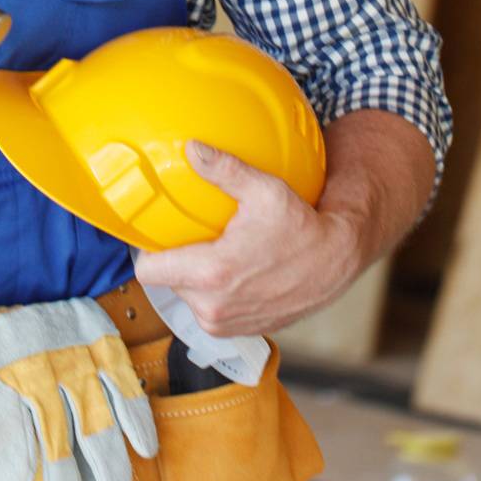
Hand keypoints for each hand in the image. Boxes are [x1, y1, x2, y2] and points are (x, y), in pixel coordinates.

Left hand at [133, 141, 362, 335]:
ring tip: (211, 251)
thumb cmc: (302, 227)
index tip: (152, 233)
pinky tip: (231, 270)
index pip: (148, 272)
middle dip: (175, 261)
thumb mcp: (264, 190)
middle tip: (190, 236)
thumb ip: (223, 169)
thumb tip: (191, 149)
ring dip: (195, 278)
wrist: (335, 263)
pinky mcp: (239, 331)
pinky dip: (215, 293)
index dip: (145, 251)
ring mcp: (226, 324)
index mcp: (211, 275)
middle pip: (168, 282)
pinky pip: (210, 310)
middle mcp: (213, 308)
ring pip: (188, 297)